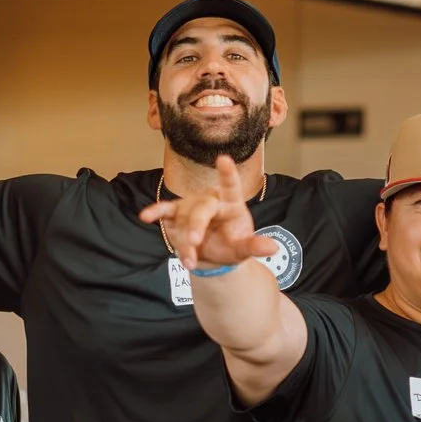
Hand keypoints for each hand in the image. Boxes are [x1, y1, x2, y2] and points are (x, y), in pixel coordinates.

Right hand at [138, 156, 276, 271]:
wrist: (211, 256)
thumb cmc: (230, 246)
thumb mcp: (244, 249)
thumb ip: (255, 247)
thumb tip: (274, 248)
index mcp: (232, 203)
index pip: (231, 186)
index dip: (227, 174)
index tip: (224, 159)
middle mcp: (210, 200)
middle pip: (202, 209)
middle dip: (196, 225)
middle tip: (194, 241)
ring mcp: (191, 205)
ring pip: (184, 219)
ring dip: (183, 241)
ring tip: (189, 261)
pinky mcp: (175, 214)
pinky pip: (165, 211)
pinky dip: (155, 213)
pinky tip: (146, 216)